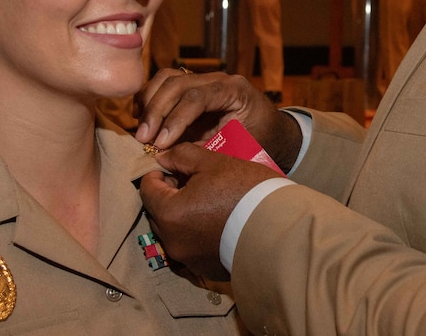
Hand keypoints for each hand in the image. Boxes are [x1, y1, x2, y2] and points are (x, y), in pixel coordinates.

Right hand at [135, 69, 301, 170]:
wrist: (272, 131)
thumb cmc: (260, 142)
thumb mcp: (241, 150)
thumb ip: (209, 150)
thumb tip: (170, 155)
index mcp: (235, 90)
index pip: (197, 97)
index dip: (175, 120)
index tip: (161, 144)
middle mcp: (218, 79)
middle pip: (178, 84)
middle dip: (157, 112)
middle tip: (143, 139)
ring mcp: (203, 79)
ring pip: (167, 78)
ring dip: (149, 103)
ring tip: (141, 131)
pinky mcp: (191, 86)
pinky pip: (164, 83)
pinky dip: (149, 97)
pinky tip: (141, 118)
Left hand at [139, 142, 281, 280]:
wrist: (278, 229)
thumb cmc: (244, 190)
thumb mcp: (213, 162)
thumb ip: (182, 156)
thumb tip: (164, 158)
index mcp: (169, 213)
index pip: (147, 189)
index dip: (158, 173)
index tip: (173, 166)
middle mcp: (172, 240)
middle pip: (158, 212)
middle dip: (169, 194)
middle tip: (191, 180)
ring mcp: (188, 258)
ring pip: (174, 230)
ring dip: (182, 214)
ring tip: (206, 200)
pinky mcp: (205, 268)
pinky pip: (191, 246)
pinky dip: (196, 233)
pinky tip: (217, 221)